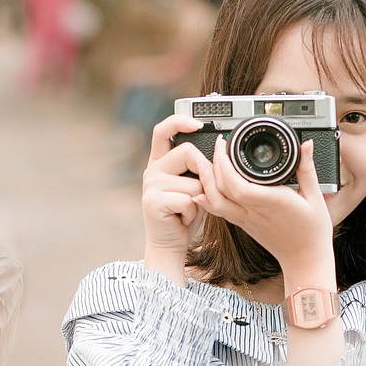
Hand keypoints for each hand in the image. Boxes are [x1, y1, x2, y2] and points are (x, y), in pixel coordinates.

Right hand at [140, 114, 213, 281]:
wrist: (169, 244)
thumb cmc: (184, 215)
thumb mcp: (194, 187)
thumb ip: (199, 169)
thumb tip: (215, 155)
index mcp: (160, 162)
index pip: (163, 130)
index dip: (179, 121)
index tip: (198, 123)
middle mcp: (153, 170)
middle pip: (188, 152)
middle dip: (203, 173)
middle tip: (198, 193)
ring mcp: (150, 184)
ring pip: (193, 181)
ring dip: (200, 200)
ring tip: (188, 210)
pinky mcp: (152, 201)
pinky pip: (188, 199)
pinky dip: (194, 213)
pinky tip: (183, 219)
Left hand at [195, 136, 334, 277]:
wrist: (305, 260)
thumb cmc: (312, 231)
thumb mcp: (315, 196)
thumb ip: (307, 168)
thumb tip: (306, 144)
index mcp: (271, 202)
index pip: (237, 184)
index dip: (224, 164)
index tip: (225, 145)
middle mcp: (254, 212)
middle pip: (220, 190)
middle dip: (212, 165)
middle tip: (216, 146)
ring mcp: (246, 220)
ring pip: (215, 202)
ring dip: (206, 182)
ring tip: (204, 162)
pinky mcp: (243, 225)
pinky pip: (220, 212)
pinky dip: (208, 200)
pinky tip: (202, 190)